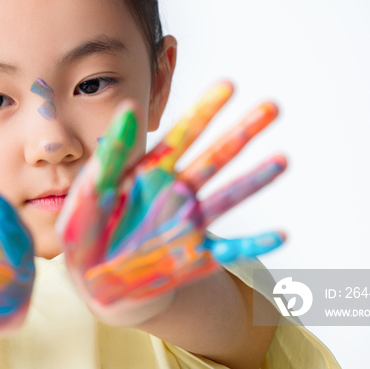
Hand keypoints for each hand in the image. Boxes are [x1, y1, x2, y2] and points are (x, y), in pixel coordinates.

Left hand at [56, 81, 286, 324]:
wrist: (95, 284)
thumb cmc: (86, 234)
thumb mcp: (88, 191)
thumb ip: (109, 154)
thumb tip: (128, 107)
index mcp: (150, 172)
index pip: (182, 134)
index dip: (205, 110)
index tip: (229, 84)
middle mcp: (176, 193)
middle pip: (215, 157)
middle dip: (242, 132)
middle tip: (272, 106)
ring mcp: (188, 223)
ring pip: (228, 197)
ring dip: (255, 179)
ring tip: (283, 159)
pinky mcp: (194, 257)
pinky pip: (228, 251)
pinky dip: (252, 245)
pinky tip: (279, 236)